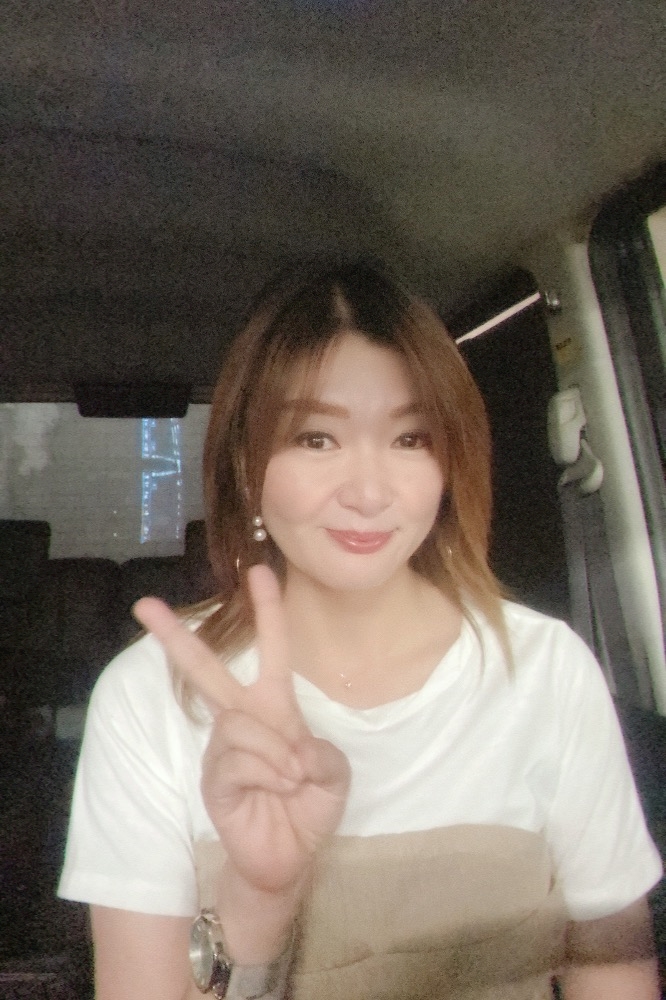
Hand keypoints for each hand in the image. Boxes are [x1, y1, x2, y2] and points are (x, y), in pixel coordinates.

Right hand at [133, 565, 350, 896]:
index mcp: (274, 706)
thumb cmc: (309, 806)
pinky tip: (276, 787)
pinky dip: (267, 772)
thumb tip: (290, 747)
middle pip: (206, 670)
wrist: (291, 857)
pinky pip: (236, 759)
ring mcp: (223, 748)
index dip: (268, 611)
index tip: (259, 570)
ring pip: (240, 725)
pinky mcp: (213, 778)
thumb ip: (321, 752)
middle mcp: (242, 718)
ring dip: (276, 752)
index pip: (272, 649)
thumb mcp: (333, 773)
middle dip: (176, 636)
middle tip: (142, 604)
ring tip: (291, 778)